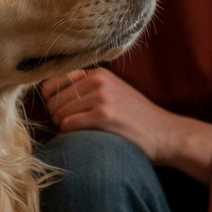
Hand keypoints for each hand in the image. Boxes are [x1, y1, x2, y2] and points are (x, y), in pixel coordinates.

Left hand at [40, 68, 211, 182]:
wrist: (164, 133)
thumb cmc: (135, 118)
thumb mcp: (112, 92)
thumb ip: (86, 89)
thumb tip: (47, 95)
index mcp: (98, 73)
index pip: (54, 82)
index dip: (51, 100)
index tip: (60, 112)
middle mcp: (98, 80)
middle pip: (54, 100)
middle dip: (57, 117)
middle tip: (72, 127)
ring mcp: (102, 97)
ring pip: (59, 113)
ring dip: (63, 127)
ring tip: (80, 133)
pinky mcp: (104, 115)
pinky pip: (69, 125)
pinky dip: (69, 135)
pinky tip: (84, 138)